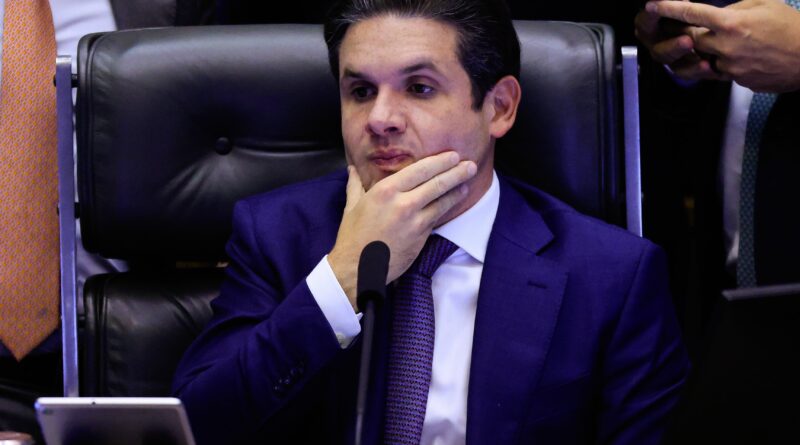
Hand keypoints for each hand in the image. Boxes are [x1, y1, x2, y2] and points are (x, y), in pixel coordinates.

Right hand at [328, 152, 476, 307]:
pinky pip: (438, 217)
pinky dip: (448, 207)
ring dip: (458, 190)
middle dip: (456, 172)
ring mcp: (415, 221)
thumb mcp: (352, 207)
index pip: (420, 169)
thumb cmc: (353, 237)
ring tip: (468, 181)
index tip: (452, 155)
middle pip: (437, 183)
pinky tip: (454, 201)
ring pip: (443, 201)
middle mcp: (403, 203)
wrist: (358, 268)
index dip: (440, 161)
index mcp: (385, 190)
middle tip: (470, 165)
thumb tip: (352, 169)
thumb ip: (356, 185)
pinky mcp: (421, 236)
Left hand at [646, 0, 799, 91]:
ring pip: (701, 58)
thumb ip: (733, 7)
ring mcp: (729, 67)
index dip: (669, 8)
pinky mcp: (735, 81)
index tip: (653, 5)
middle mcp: (725, 46)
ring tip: (715, 42)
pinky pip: (716, 72)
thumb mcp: (763, 4)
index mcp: (731, 23)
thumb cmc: (790, 27)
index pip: (691, 14)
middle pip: (689, 39)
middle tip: (682, 26)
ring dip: (702, 50)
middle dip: (684, 32)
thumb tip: (715, 11)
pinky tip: (731, 56)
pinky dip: (717, 63)